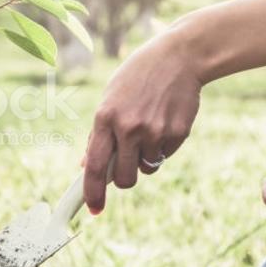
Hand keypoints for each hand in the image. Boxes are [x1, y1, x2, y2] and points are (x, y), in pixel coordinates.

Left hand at [84, 27, 201, 213]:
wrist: (179, 57)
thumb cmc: (138, 78)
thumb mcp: (111, 98)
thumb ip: (99, 133)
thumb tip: (86, 164)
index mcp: (106, 118)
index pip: (95, 166)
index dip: (92, 192)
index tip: (94, 210)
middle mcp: (129, 128)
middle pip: (124, 179)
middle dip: (124, 179)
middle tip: (127, 164)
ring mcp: (155, 131)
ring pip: (147, 168)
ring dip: (145, 158)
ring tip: (149, 128)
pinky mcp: (177, 133)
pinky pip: (165, 155)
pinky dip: (163, 146)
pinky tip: (165, 120)